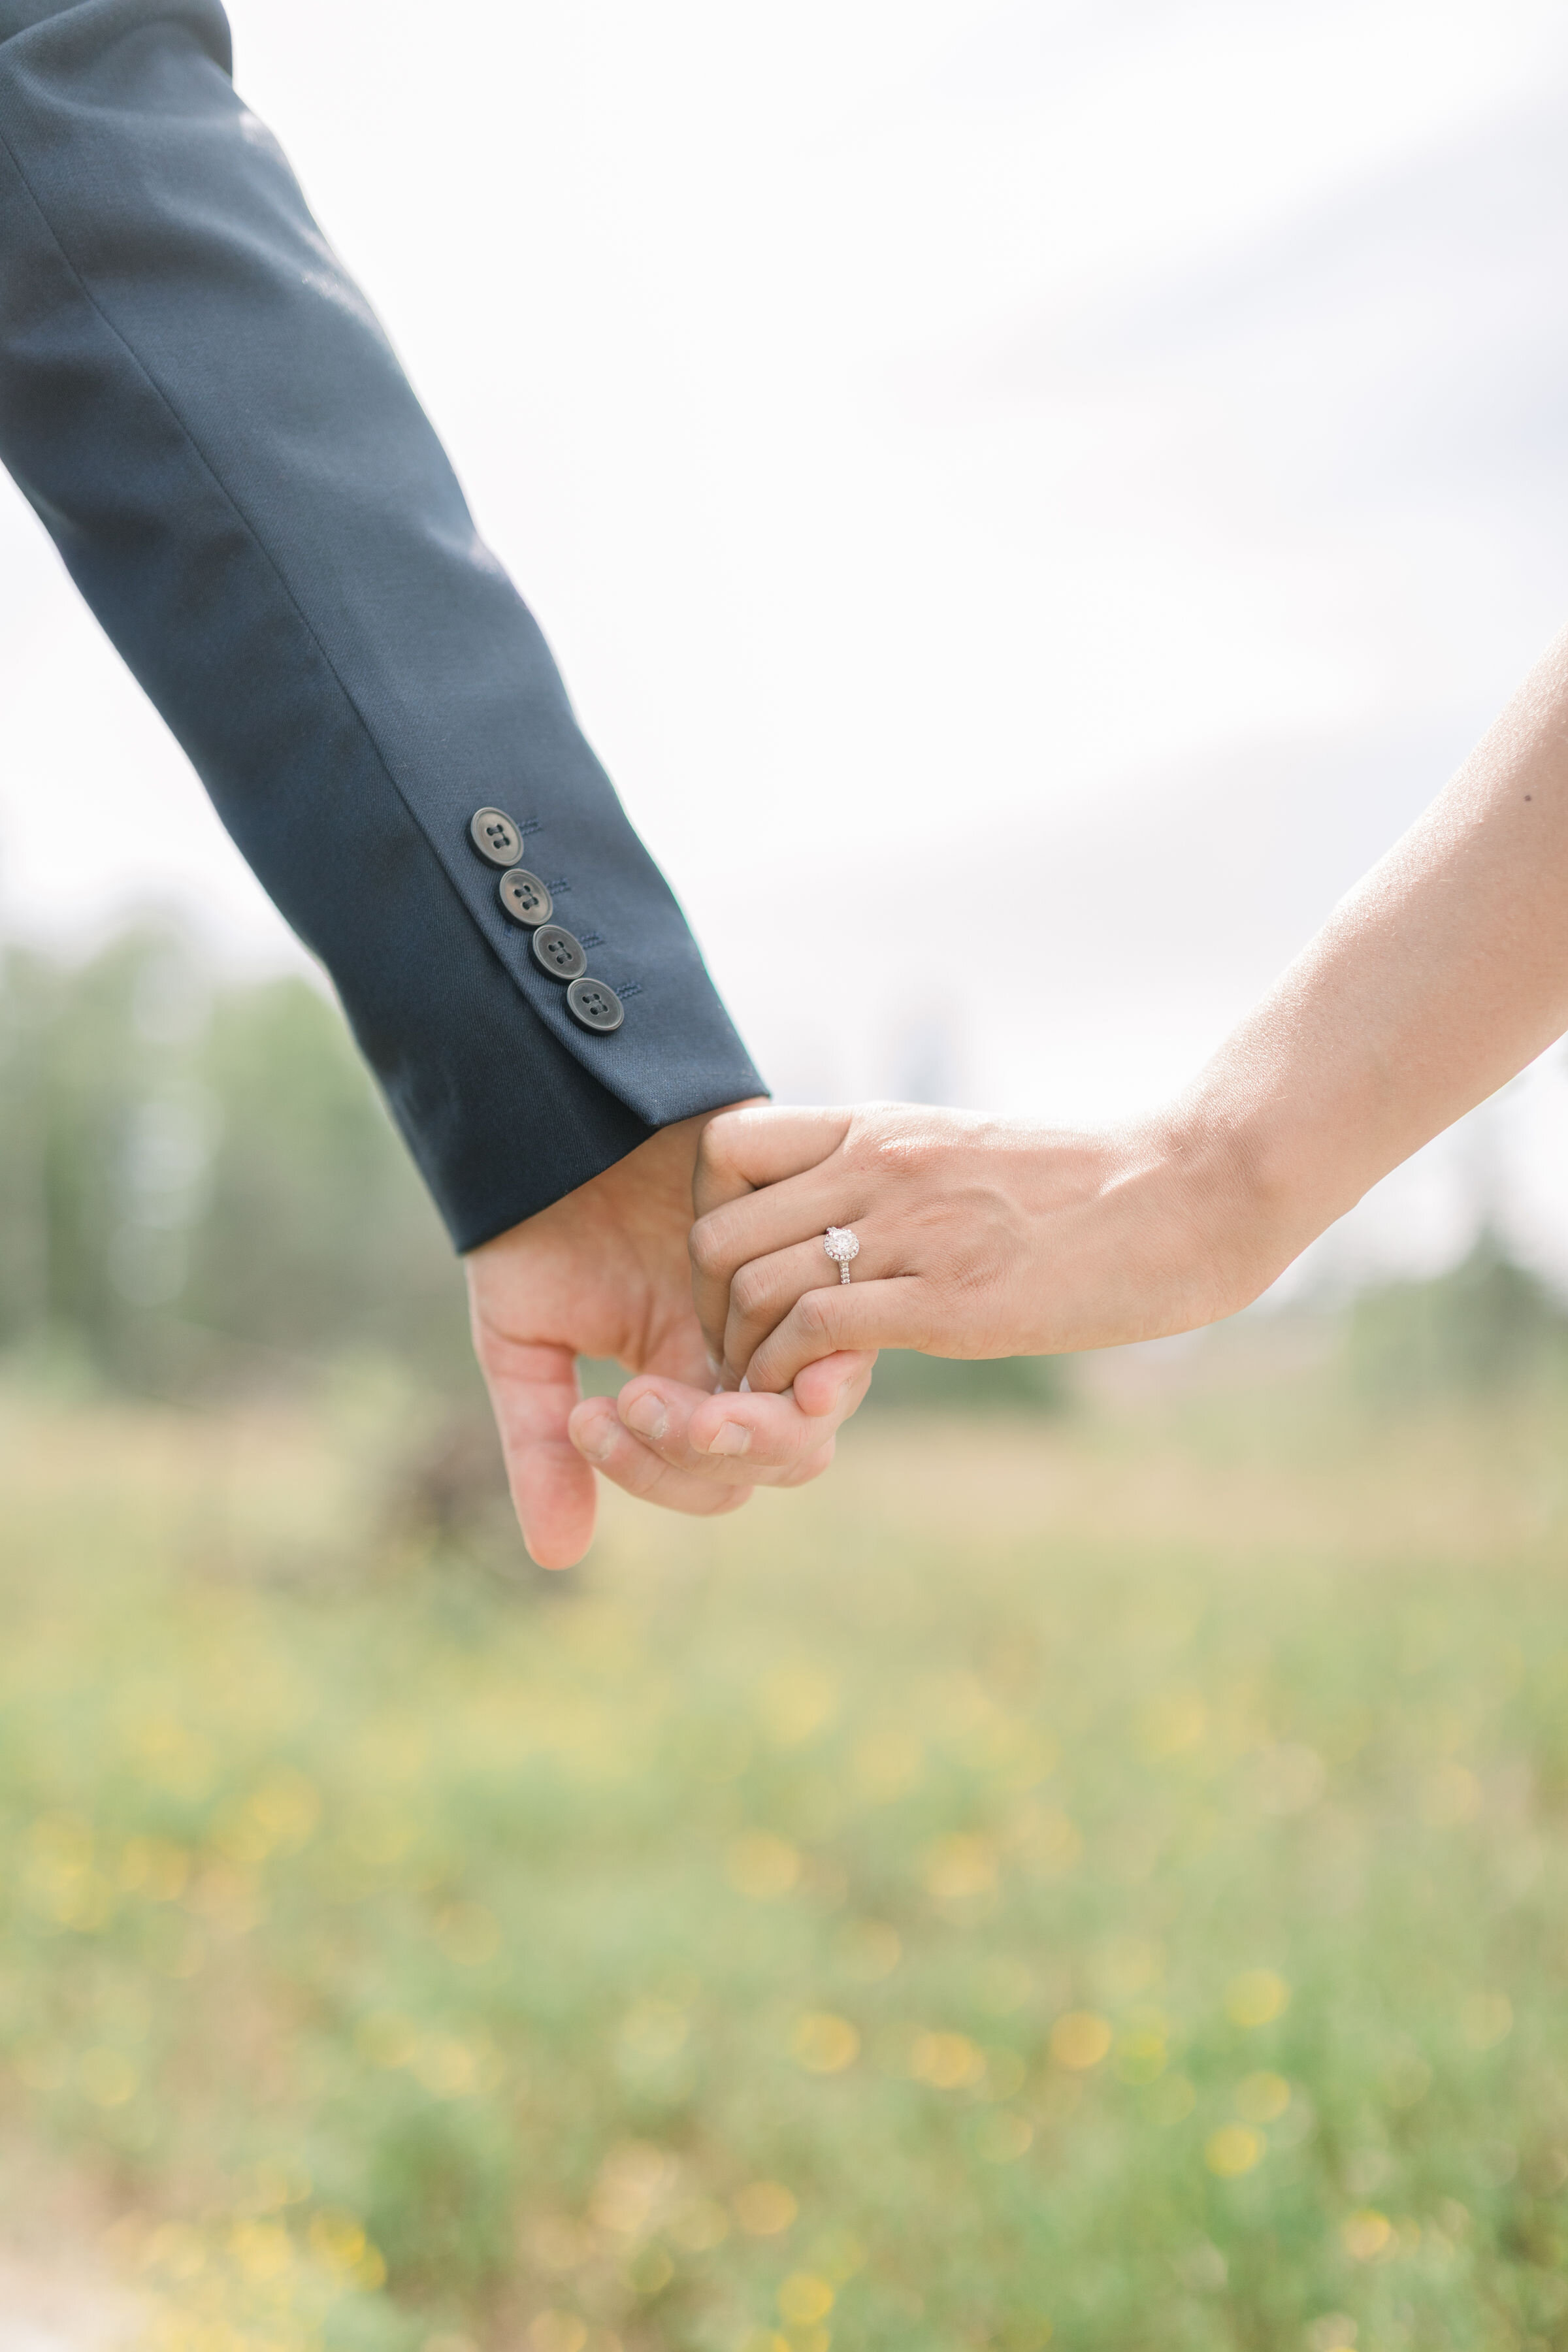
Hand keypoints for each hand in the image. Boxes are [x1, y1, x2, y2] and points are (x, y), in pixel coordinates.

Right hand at [465, 1111, 874, 1568]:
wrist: (554, 1107)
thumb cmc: (533, 1223)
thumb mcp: (523, 1344)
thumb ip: (542, 1447)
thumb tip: (558, 1558)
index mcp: (689, 1387)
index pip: (715, 1475)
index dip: (662, 1468)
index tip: (593, 1414)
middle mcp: (750, 1354)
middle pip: (787, 1453)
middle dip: (721, 1451)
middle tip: (651, 1406)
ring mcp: (788, 1297)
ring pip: (823, 1400)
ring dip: (771, 1415)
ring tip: (708, 1395)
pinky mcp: (815, 1232)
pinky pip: (851, 1314)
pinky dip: (827, 1339)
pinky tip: (795, 1333)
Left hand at [690, 1102, 1280, 1392]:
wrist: (1191, 1193)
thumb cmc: (1085, 1187)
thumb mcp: (962, 1152)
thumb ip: (888, 1177)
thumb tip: (835, 1223)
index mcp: (877, 1128)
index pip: (726, 1148)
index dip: (710, 1216)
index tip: (738, 1271)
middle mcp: (878, 1168)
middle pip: (717, 1232)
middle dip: (709, 1308)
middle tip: (740, 1351)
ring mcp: (911, 1233)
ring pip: (752, 1287)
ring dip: (744, 1355)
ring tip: (771, 1388)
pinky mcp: (949, 1301)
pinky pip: (816, 1332)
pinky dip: (791, 1376)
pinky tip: (815, 1398)